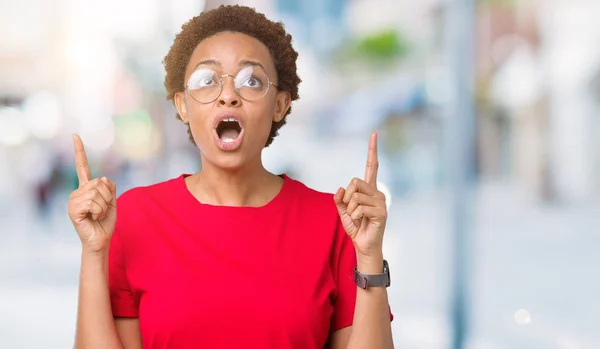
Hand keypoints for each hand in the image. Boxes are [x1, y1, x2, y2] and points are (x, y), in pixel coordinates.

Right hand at [67, 134, 116, 252]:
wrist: (101, 239)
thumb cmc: (106, 222)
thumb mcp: (113, 201)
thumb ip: (110, 188)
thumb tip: (103, 178)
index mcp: (87, 188)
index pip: (82, 166)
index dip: (79, 151)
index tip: (75, 136)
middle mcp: (78, 191)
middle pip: (99, 182)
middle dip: (108, 196)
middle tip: (103, 209)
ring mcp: (73, 200)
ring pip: (97, 192)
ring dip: (104, 205)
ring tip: (97, 214)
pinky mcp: (72, 210)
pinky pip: (92, 202)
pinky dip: (99, 211)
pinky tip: (93, 218)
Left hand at [334, 132, 386, 258]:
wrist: (364, 245)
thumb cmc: (356, 227)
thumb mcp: (343, 210)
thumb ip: (340, 198)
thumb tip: (341, 189)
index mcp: (369, 189)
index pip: (372, 166)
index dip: (372, 150)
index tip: (374, 133)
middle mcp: (377, 192)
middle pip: (355, 181)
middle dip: (347, 196)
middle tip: (351, 209)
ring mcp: (381, 202)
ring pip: (356, 195)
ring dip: (350, 209)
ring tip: (358, 218)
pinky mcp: (381, 212)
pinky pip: (359, 207)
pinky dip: (354, 216)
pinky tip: (361, 222)